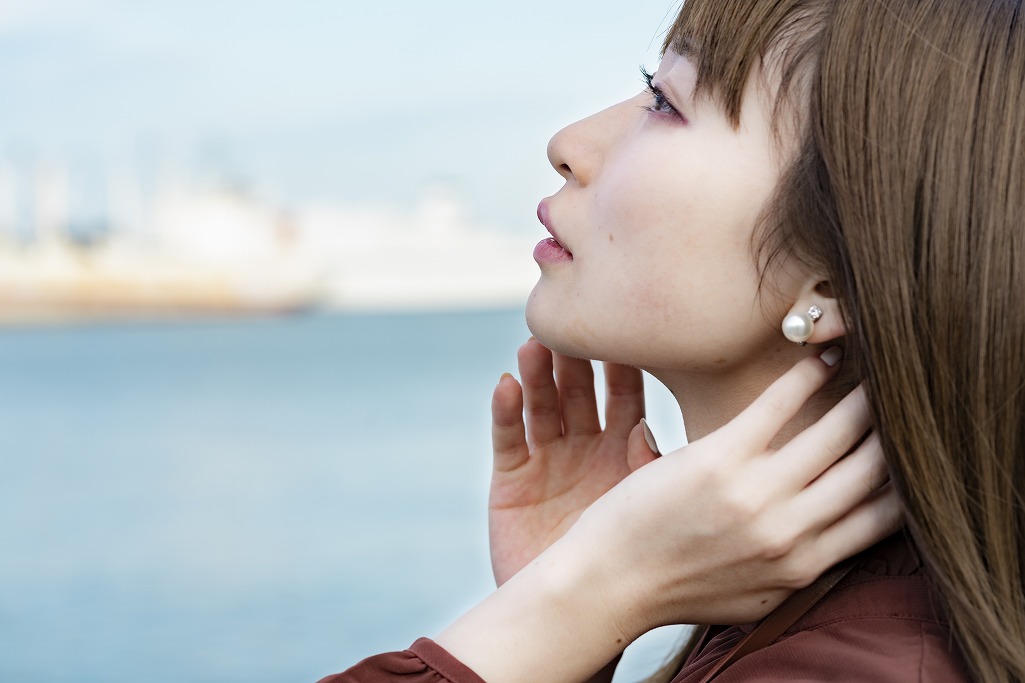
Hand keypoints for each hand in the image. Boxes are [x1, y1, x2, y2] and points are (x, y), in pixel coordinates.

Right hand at [488, 338, 656, 584]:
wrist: (579, 614)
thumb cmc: (626, 563)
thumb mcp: (647, 510)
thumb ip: (652, 469)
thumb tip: (647, 427)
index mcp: (625, 449)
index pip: (625, 394)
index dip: (623, 365)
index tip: (626, 330)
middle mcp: (585, 446)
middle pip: (578, 391)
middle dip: (575, 361)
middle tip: (574, 327)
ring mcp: (547, 459)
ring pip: (541, 405)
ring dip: (538, 375)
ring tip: (536, 346)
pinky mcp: (511, 478)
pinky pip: (508, 438)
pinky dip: (506, 410)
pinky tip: (507, 383)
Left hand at [572, 348, 899, 634]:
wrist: (610, 583)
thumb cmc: (676, 587)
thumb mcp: (752, 596)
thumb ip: (797, 570)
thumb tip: (833, 543)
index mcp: (803, 566)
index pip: (886, 515)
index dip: (909, 476)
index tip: (911, 446)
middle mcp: (790, 532)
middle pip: (874, 469)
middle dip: (896, 430)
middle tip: (901, 396)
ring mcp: (756, 495)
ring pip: (838, 433)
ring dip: (863, 395)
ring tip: (872, 369)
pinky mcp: (718, 460)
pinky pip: (779, 406)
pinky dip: (808, 377)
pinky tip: (821, 358)